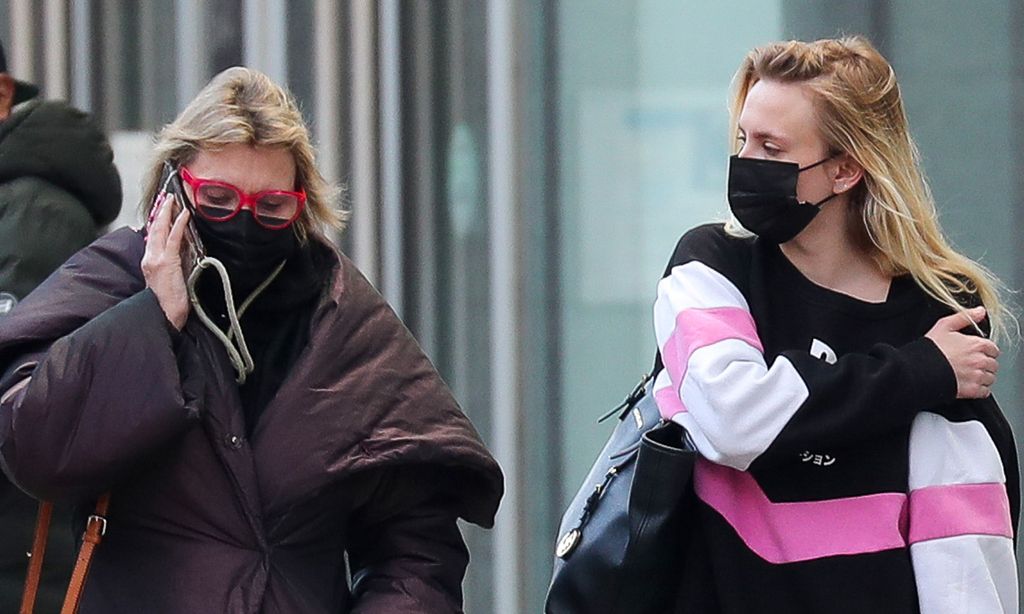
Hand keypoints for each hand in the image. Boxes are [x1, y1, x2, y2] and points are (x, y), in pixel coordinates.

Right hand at [141, 194, 191, 329]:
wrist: (164, 316)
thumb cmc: (169, 303)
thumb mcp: (171, 279)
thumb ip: (175, 263)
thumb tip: (185, 249)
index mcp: (149, 262)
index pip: (152, 236)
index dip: (157, 220)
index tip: (163, 208)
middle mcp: (149, 258)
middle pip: (154, 228)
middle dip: (160, 211)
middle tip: (167, 197)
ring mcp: (156, 259)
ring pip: (161, 230)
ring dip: (168, 212)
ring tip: (173, 199)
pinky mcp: (166, 263)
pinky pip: (174, 239)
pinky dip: (179, 225)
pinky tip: (184, 214)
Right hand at [925, 306, 999, 398]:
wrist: (918, 370)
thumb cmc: (930, 349)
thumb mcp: (944, 326)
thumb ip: (965, 317)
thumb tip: (980, 311)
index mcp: (976, 344)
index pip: (993, 348)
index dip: (984, 350)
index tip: (975, 352)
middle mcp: (980, 360)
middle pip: (993, 364)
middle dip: (984, 364)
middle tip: (970, 364)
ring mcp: (977, 376)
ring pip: (990, 378)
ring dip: (983, 376)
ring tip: (968, 374)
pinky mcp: (972, 390)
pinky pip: (985, 391)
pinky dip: (980, 389)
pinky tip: (968, 384)